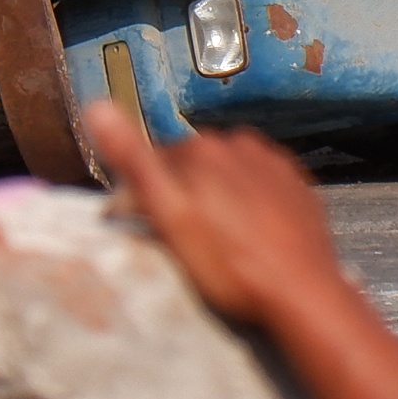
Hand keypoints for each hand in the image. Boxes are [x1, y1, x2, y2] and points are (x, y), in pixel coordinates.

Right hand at [83, 100, 358, 332]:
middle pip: (194, 167)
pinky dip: (250, 204)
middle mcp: (241, 143)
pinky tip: (249, 236)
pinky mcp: (297, 185)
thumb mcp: (170, 216)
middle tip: (184, 240)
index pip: (156, 163)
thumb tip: (96, 106)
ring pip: (228, 175)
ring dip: (217, 198)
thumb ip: (134, 161)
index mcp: (202, 147)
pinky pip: (260, 187)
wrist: (301, 291)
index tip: (149, 230)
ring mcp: (273, 163)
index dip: (147, 197)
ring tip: (219, 242)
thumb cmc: (229, 264)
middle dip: (183, 194)